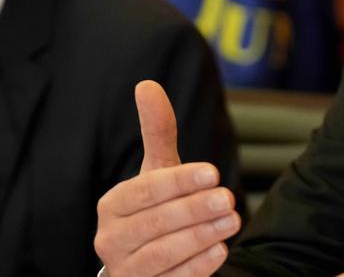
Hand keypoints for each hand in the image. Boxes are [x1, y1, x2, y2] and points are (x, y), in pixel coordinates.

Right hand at [94, 80, 241, 275]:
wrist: (145, 264)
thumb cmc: (155, 209)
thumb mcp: (157, 171)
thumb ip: (156, 132)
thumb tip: (147, 84)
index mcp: (112, 206)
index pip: (144, 191)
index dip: (178, 182)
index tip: (213, 171)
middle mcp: (111, 240)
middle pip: (154, 223)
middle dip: (194, 209)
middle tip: (229, 198)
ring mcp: (126, 271)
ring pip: (161, 255)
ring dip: (199, 237)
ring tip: (232, 221)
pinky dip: (195, 268)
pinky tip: (219, 251)